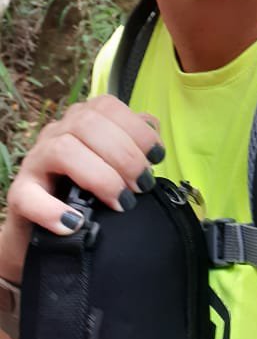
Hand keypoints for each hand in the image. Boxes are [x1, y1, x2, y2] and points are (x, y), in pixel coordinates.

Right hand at [0, 96, 163, 283]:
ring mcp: (35, 162)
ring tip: (121, 202)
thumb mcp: (113, 163)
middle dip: (124, 155)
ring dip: (100, 177)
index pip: (107, 107)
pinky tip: (76, 222)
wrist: (46, 231)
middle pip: (88, 125)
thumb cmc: (87, 190)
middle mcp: (56, 133)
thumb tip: (152, 128)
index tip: (156, 156)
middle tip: (141, 185)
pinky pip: (29, 197)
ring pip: (62, 150)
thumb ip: (133, 142)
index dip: (137, 129)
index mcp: (81, 120)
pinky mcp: (19, 195)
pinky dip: (53, 210)